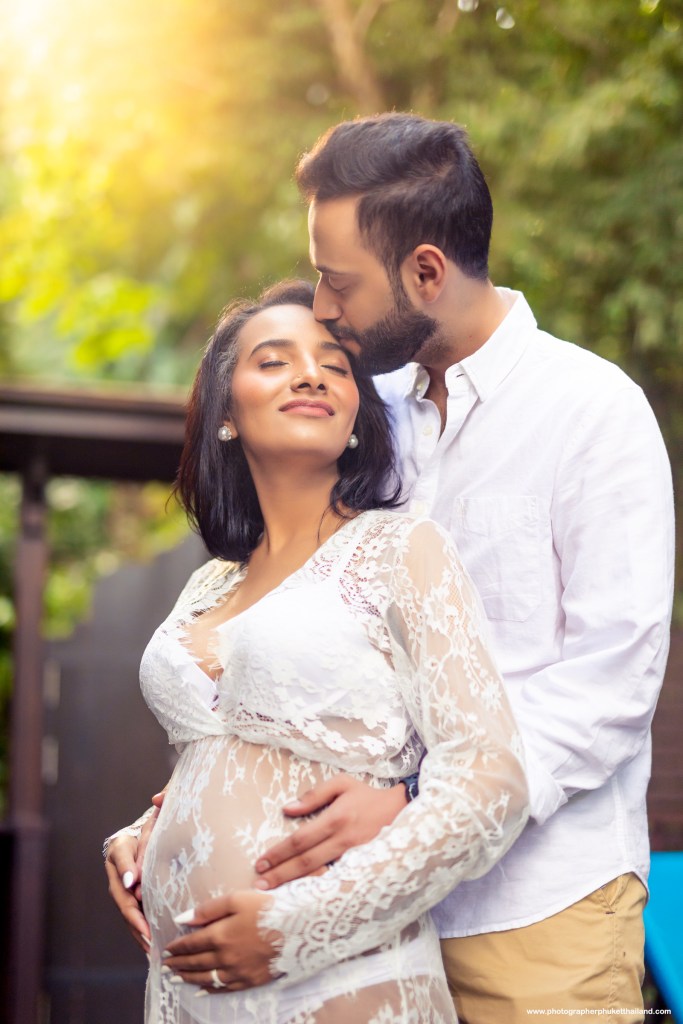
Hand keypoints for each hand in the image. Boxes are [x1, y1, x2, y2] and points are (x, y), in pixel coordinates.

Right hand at [104, 806, 159, 949]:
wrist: (149, 834)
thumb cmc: (153, 824)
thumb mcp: (154, 816)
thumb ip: (159, 805)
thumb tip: (158, 798)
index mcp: (119, 847)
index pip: (121, 856)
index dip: (127, 869)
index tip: (133, 882)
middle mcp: (117, 870)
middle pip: (121, 895)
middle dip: (133, 915)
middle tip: (146, 931)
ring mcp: (122, 886)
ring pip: (127, 911)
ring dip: (138, 929)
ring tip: (151, 946)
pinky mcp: (132, 897)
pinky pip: (135, 916)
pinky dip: (142, 930)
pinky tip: (152, 945)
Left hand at [163, 891, 277, 991]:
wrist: (299, 929)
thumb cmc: (268, 908)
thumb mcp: (237, 899)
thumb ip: (207, 909)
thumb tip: (181, 919)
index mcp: (219, 935)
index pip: (191, 944)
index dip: (177, 947)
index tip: (167, 950)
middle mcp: (224, 957)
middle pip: (195, 962)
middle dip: (178, 964)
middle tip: (166, 966)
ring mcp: (237, 971)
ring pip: (206, 978)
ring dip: (189, 978)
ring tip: (176, 978)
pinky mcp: (250, 980)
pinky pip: (224, 988)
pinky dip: (209, 990)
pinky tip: (201, 990)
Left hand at [254, 776, 406, 888]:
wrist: (404, 811)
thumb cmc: (368, 796)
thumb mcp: (342, 784)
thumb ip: (314, 796)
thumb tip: (287, 808)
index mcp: (336, 819)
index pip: (300, 840)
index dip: (279, 852)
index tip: (260, 862)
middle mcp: (344, 841)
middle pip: (306, 862)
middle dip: (281, 874)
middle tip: (259, 884)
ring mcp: (355, 857)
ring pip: (321, 875)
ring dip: (296, 885)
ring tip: (275, 895)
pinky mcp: (363, 867)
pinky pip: (337, 881)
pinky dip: (319, 890)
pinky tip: (304, 898)